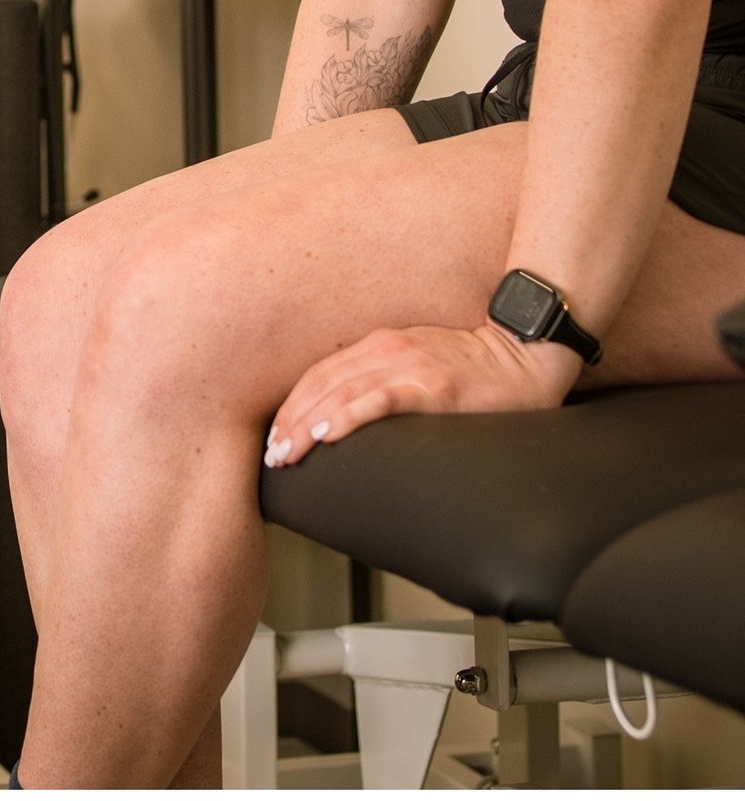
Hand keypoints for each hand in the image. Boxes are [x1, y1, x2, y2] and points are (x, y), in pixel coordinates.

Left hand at [264, 321, 583, 467]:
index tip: (275, 436)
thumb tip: (348, 415)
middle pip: (321, 386)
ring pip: (341, 394)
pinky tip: (326, 435)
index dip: (291, 407)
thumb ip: (385, 379)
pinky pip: (378, 400)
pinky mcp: (433, 385)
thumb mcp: (417, 364)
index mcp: (380, 344)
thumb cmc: (476, 368)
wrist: (528, 354)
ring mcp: (409, 365)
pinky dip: (346, 417)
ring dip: (307, 426)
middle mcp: (387, 349)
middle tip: (272, 456)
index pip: (320, 376)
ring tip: (288, 454)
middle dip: (290, 423)